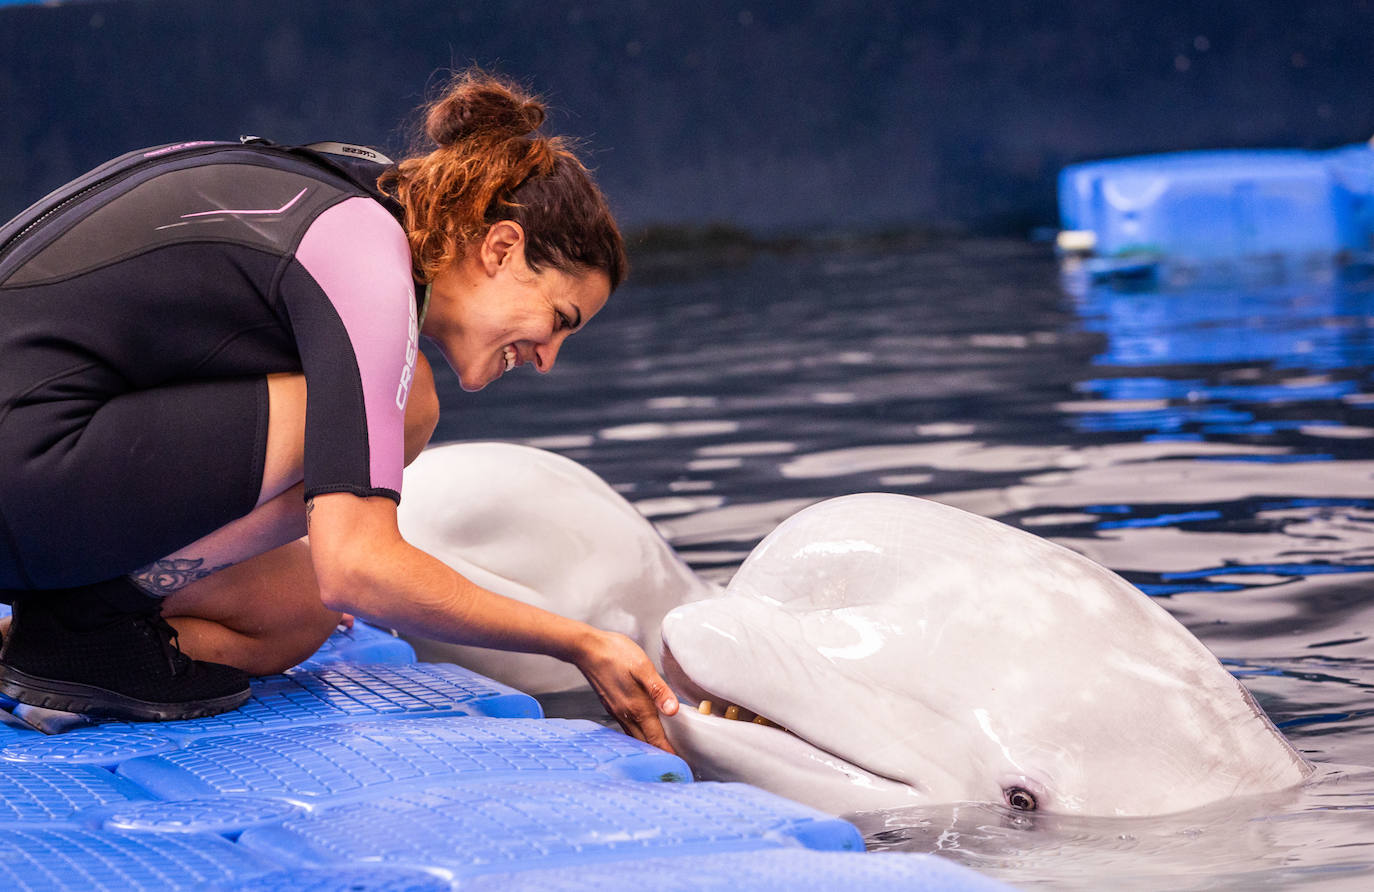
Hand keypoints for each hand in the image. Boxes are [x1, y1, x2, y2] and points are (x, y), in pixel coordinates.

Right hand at [575, 629, 679, 753]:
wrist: (587, 649)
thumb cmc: (615, 654)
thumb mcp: (642, 667)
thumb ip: (659, 690)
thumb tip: (673, 710)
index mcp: (637, 707)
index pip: (655, 739)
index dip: (668, 753)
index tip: (679, 763)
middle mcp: (626, 714)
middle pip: (645, 742)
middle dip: (660, 753)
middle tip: (675, 760)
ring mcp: (617, 712)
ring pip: (635, 737)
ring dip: (649, 745)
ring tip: (662, 749)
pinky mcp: (611, 706)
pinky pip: (627, 728)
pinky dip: (639, 734)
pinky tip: (644, 729)